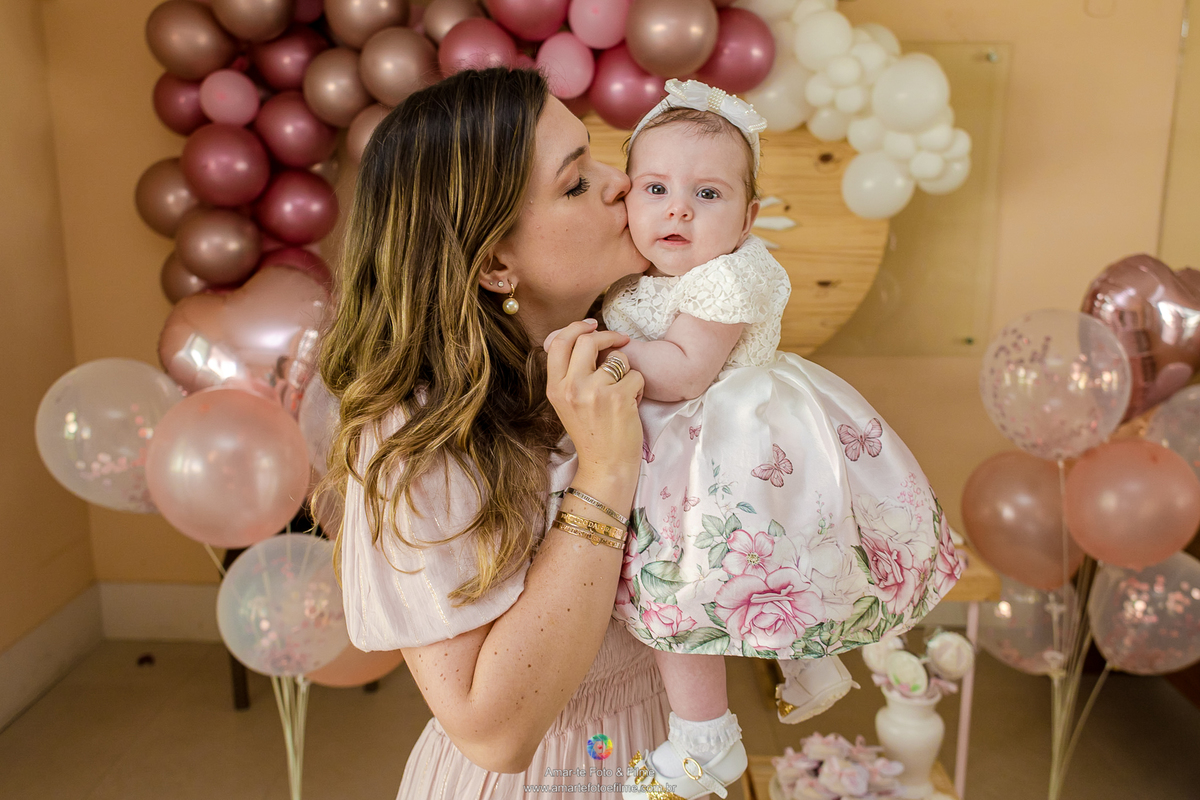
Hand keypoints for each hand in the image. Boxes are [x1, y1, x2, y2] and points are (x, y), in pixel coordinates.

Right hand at [545, 320, 644, 482]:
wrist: (605, 466)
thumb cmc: (592, 433)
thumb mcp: (568, 402)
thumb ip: (570, 373)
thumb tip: (581, 335)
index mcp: (555, 387)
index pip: (559, 343)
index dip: (577, 327)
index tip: (592, 324)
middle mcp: (571, 387)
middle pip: (588, 340)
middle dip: (608, 335)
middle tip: (621, 340)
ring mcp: (594, 392)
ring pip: (618, 357)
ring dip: (627, 369)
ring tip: (624, 390)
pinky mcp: (618, 398)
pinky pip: (636, 375)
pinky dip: (639, 387)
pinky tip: (632, 404)